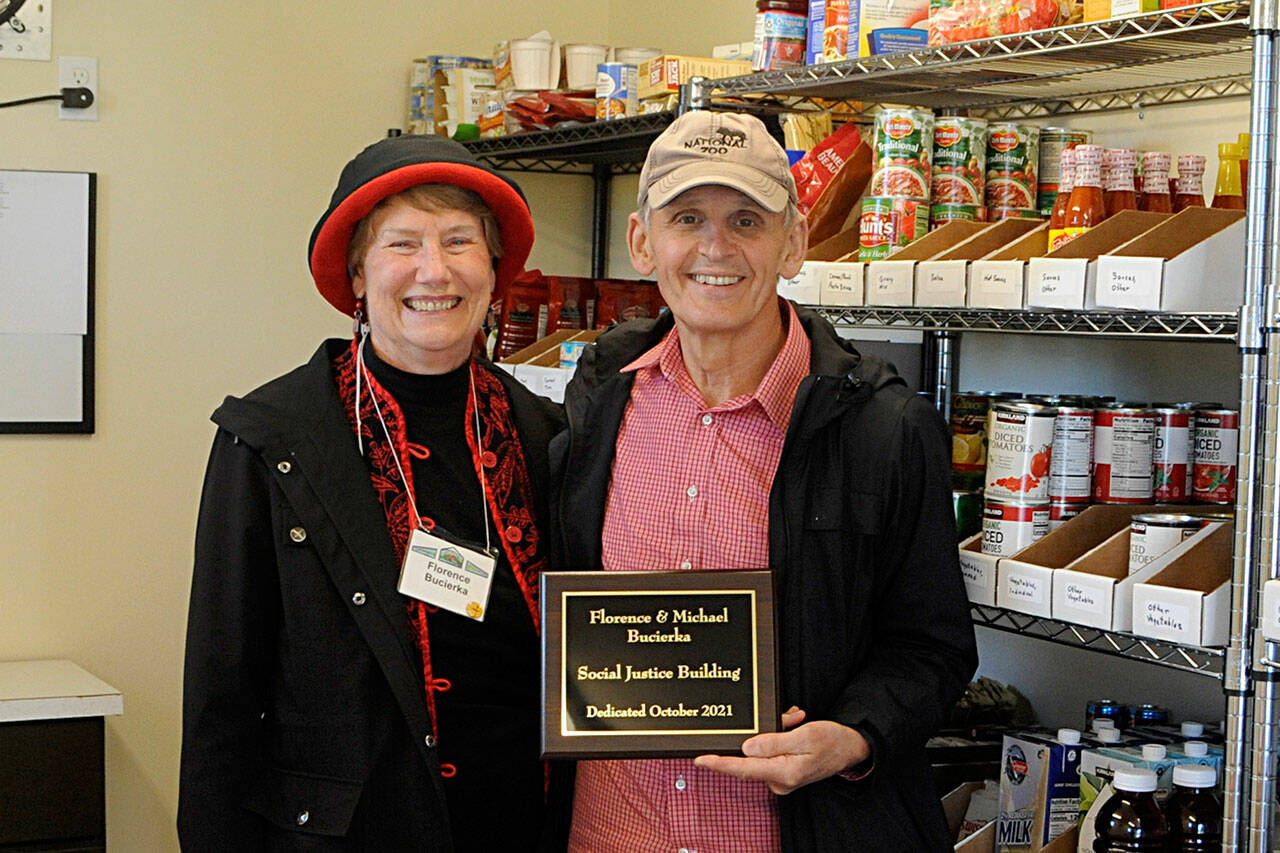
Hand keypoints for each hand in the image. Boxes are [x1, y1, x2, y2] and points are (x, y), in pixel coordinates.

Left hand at [692, 707, 870, 794]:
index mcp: (784, 773)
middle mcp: (779, 780)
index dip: (719, 764)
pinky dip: (779, 735)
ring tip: (797, 719)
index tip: (699, 759)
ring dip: (775, 731)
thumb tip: (746, 749)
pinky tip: (794, 724)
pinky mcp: (783, 771)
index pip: (743, 768)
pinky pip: (770, 750)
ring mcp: (781, 777)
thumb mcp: (805, 736)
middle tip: (788, 717)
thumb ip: (774, 741)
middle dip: (762, 732)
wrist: (852, 748)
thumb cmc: (832, 741)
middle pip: (753, 755)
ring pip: (762, 749)